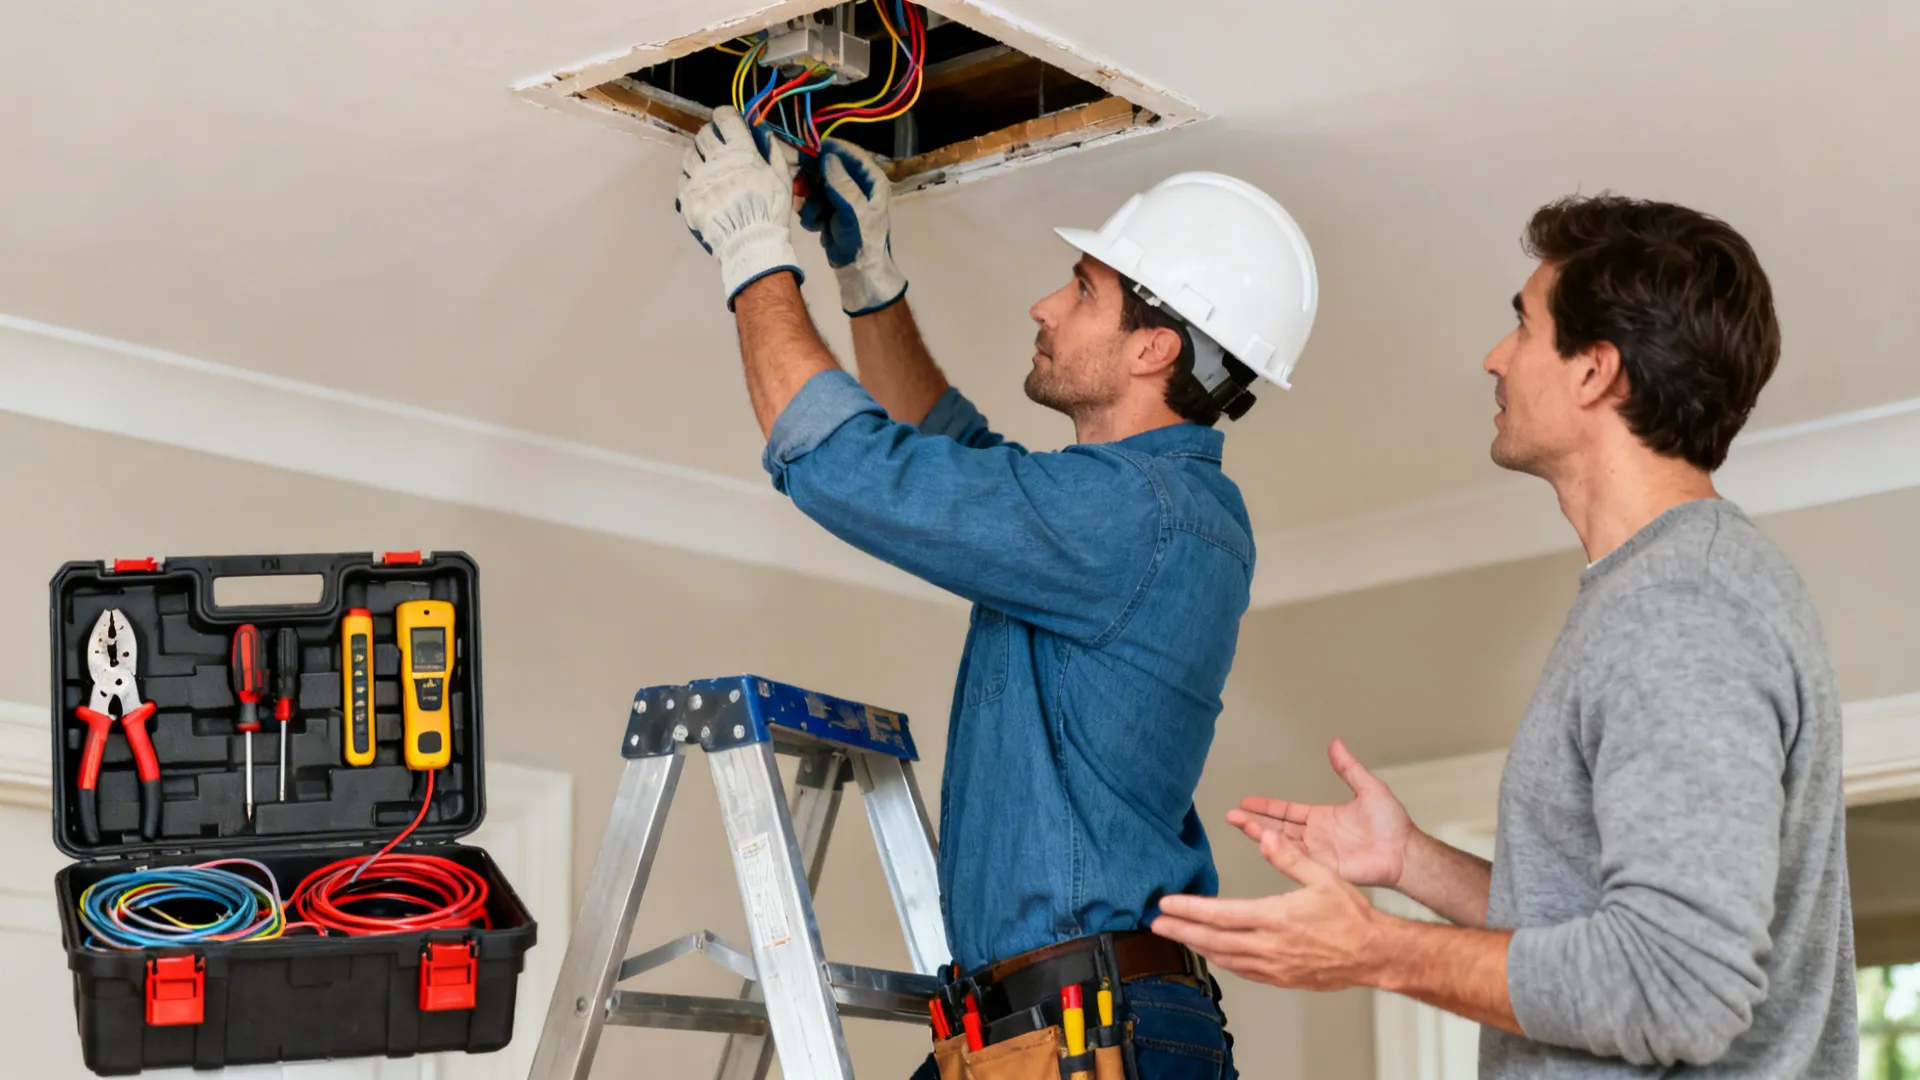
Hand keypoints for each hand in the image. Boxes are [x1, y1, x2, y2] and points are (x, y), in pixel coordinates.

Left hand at [676, 106, 802, 308]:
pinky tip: (698, 183)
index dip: (724, 116)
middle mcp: (715, 160)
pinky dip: (689, 176)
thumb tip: (764, 132)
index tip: (726, 121)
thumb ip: (774, 152)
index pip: (725, 119)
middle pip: (703, 134)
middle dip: (710, 135)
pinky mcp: (687, 196)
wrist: (750, 244)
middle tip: (716, 144)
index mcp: (740, 152)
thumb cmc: (770, 211)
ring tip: (705, 164)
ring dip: (698, 155)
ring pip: (689, 154)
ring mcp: (698, 178)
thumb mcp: (782, 179)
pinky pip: (682, 177)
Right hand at [798, 138, 907, 315]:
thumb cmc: (863, 240)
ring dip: (810, 200)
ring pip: (817, 185)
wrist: (858, 271)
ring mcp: (843, 198)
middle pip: (829, 167)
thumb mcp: (854, 210)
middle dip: (814, 179)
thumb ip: (841, 183)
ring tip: (814, 216)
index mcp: (871, 180)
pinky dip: (811, 213)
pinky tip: (816, 226)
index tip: (811, 150)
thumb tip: (828, 158)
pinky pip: (814, 202)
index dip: (831, 149)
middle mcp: (858, 185)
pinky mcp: (831, 211)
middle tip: (802, 188)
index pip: (851, 153)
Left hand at [1152, 829, 1392, 991]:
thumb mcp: (1324, 876)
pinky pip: (1243, 971)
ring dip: (1197, 946)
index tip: (1166, 904)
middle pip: (1213, 940)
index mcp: (1275, 918)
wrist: (1375, 954)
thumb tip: (1267, 836)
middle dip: (1180, 931)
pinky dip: (1222, 961)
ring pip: (1224, 958)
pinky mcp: (1281, 978)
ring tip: (1176, 936)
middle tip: (1154, 924)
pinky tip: (1212, 952)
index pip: (1220, 914)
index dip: (1189, 910)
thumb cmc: (1352, 916)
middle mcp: (1269, 946)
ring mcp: (1274, 966)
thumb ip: (1291, 857)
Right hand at [1228, 739, 1414, 888]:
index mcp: (1321, 818)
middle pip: (1277, 828)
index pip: (1286, 811)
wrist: (1404, 850)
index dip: (1266, 806)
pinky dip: (1281, 853)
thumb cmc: (1392, 824)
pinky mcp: (1324, 869)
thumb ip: (1348, 768)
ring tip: (1241, 825)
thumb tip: (1335, 743)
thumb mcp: (1368, 788)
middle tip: (1231, 816)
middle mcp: (1315, 837)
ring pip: (1282, 844)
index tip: (1245, 801)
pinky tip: (1265, 843)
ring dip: (1261, 834)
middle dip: (1252, 821)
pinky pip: (1298, 861)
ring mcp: (1318, 854)